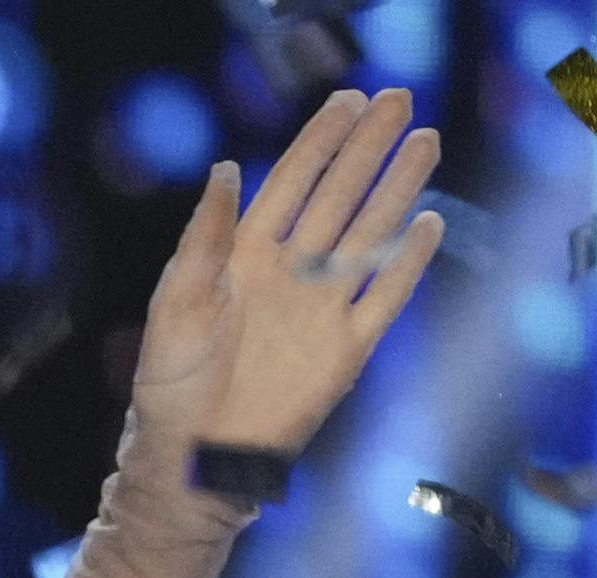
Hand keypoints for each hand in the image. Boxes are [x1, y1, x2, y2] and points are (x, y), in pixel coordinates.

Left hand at [128, 88, 443, 456]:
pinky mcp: (345, 352)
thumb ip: (204, 238)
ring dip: (396, 190)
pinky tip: (426, 224)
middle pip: (338, 198)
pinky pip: (383, 300)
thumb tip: (225, 169)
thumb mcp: (174, 304)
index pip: (290, 185)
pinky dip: (406, 264)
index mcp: (243, 259)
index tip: (348, 101)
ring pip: (367, 237)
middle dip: (367, 149)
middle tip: (399, 99)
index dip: (319, 143)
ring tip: (424, 141)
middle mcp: (288, 275)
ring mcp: (320, 310)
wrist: (191, 459)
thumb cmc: (170, 386)